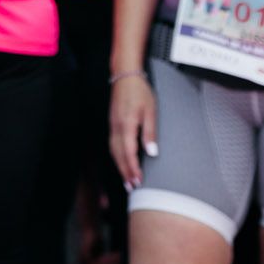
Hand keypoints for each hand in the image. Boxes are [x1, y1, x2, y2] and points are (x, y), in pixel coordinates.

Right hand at [109, 73, 156, 187]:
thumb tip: (152, 152)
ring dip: (120, 166)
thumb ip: (150, 133)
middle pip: (118, 155)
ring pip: (113, 151)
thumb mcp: (150, 111)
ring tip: (127, 180)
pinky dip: (116, 156)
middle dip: (125, 172)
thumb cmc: (139, 92)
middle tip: (132, 187)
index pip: (128, 152)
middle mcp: (116, 127)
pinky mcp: (112, 123)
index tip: (138, 181)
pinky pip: (112, 144)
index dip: (133, 168)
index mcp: (126, 124)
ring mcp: (112, 125)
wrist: (125, 75)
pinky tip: (121, 162)